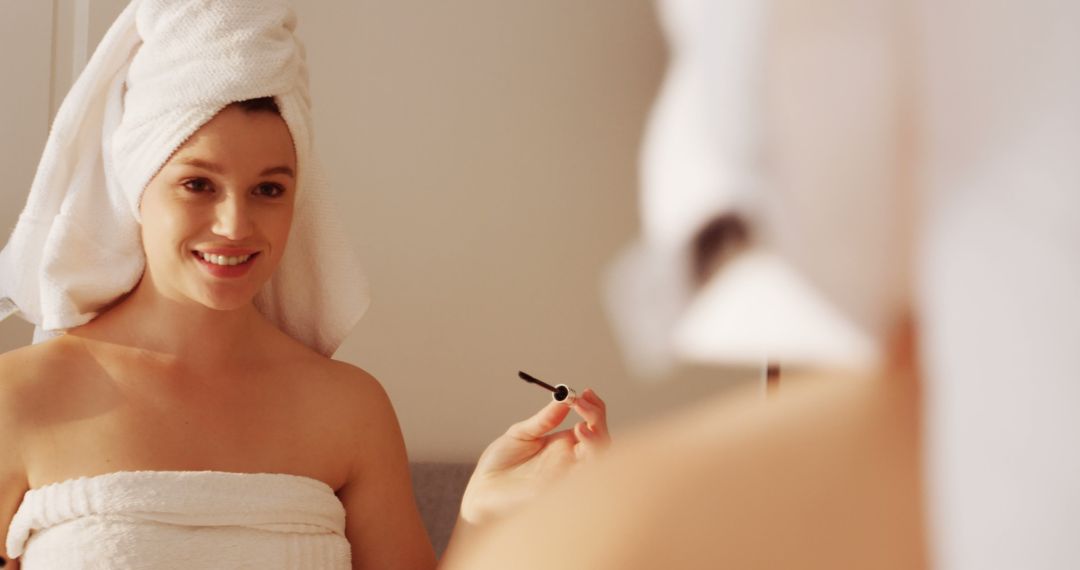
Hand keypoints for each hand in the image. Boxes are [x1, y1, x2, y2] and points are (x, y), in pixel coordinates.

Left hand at [459, 389, 609, 524]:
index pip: (591, 424)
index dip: (593, 408)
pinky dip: (586, 461)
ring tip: (580, 426)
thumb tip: (563, 399)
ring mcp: (567, 476)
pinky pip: (583, 479)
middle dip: (598, 419)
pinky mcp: (559, 491)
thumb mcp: (521, 433)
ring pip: (600, 460)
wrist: (482, 489)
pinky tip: (576, 445)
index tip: (583, 393)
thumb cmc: (500, 462)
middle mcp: (571, 460)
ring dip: (597, 440)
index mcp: (564, 444)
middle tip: (582, 404)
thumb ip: (543, 419)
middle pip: (602, 439)